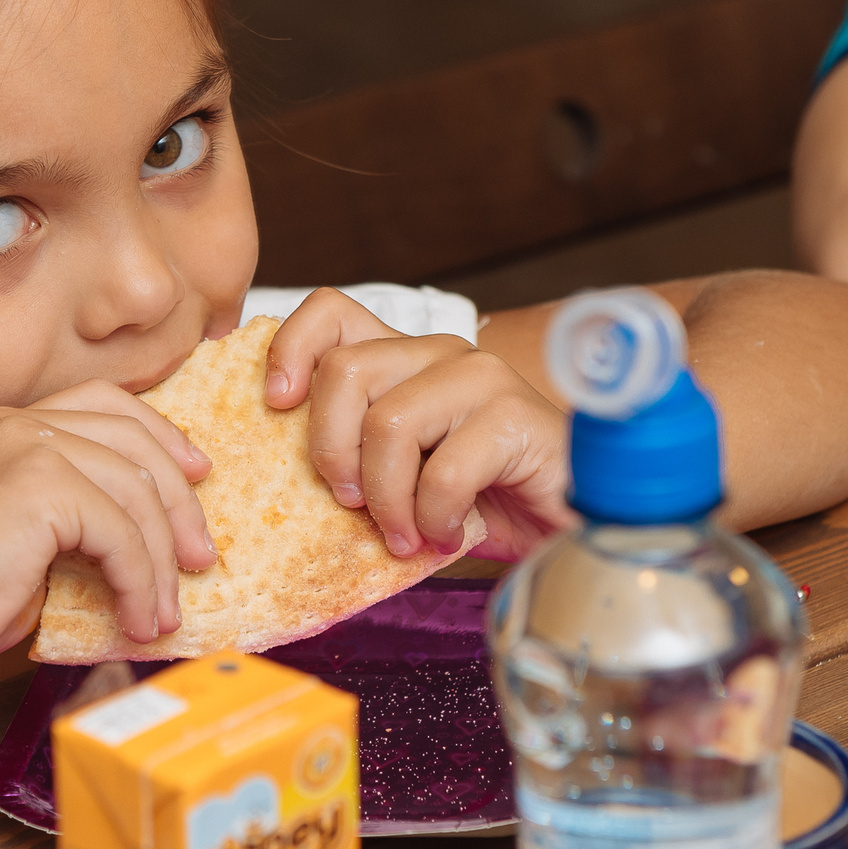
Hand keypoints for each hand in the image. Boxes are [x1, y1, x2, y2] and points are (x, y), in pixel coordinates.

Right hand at [0, 381, 216, 669]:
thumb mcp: (25, 536)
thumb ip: (76, 512)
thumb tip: (155, 530)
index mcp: (7, 424)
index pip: (105, 402)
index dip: (161, 435)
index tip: (196, 476)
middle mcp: (16, 421)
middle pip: (133, 438)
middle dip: (179, 500)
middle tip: (200, 556)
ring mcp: (25, 446)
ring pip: (135, 490)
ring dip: (161, 559)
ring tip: (164, 610)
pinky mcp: (39, 484)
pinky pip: (120, 531)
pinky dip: (141, 582)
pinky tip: (137, 619)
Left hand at [266, 288, 570, 562]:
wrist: (572, 528)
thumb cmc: (481, 505)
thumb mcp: (399, 479)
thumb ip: (354, 458)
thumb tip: (276, 472)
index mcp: (405, 361)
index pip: (332, 314)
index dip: (291, 349)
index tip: (276, 406)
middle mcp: (441, 355)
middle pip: (345, 372)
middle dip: (332, 452)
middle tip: (353, 506)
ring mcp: (481, 379)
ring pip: (388, 422)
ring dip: (387, 498)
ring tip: (407, 534)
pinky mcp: (514, 417)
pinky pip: (443, 470)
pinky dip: (434, 517)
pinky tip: (447, 534)